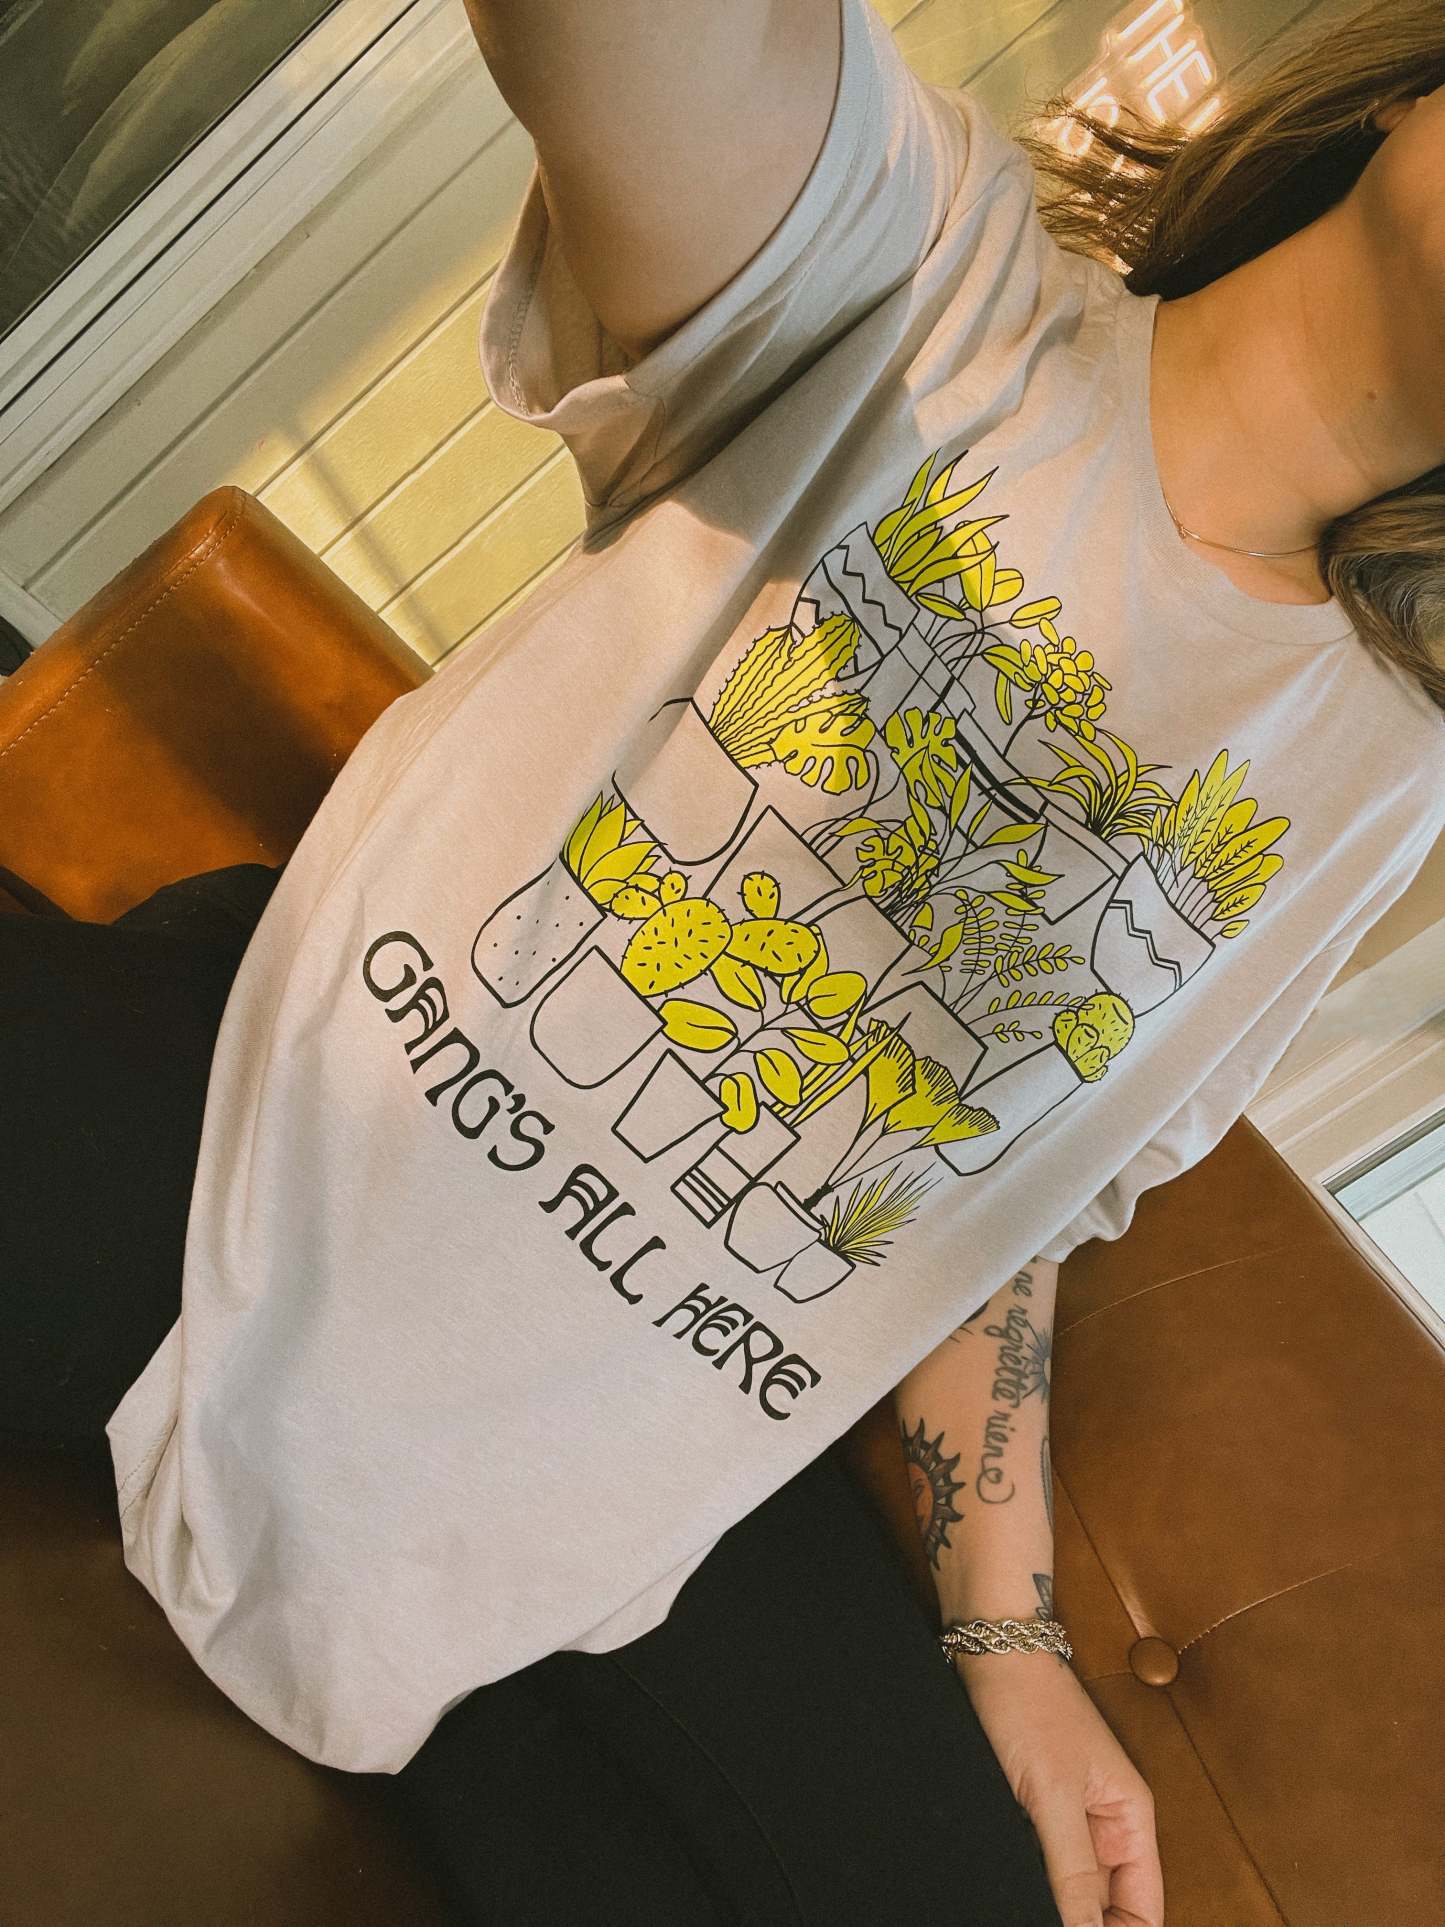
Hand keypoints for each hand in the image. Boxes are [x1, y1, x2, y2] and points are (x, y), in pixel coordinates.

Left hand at [952, 1648, 1163, 1926]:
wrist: (987, 1649)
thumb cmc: (1029, 1705)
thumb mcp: (1053, 1795)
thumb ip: (1074, 1871)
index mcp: (1130, 1817)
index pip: (1144, 1909)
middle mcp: (1106, 1822)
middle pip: (1107, 1905)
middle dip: (1081, 1920)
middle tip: (1043, 1913)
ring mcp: (1069, 1815)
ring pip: (1070, 1887)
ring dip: (1054, 1901)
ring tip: (1024, 1891)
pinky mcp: (1035, 1806)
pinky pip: (1041, 1861)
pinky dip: (1029, 1877)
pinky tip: (1011, 1879)